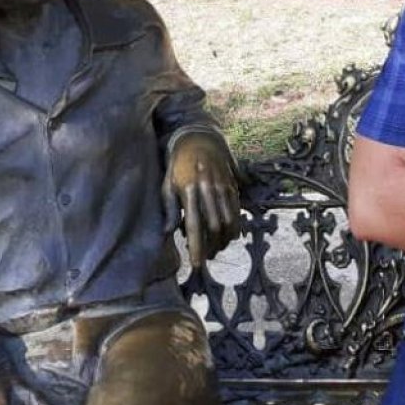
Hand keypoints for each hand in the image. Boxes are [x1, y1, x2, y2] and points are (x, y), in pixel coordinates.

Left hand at [162, 131, 240, 266]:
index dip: (197, 247)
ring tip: (217, 249)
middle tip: (207, 257)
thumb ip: (169, 209)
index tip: (197, 264)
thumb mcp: (167, 184)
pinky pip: (236, 210)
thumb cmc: (178, 166)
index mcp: (189, 191)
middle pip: (215, 226)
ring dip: (224, 239)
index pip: (195, 226)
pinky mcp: (231, 185)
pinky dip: (235, 226)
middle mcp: (208, 190)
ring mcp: (222, 187)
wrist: (198, 140)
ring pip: (229, 220)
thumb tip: (168, 233)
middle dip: (212, 247)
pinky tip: (229, 235)